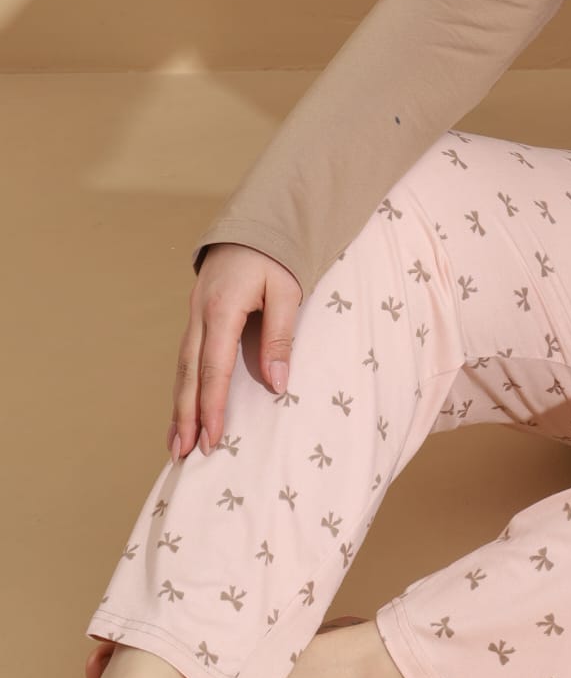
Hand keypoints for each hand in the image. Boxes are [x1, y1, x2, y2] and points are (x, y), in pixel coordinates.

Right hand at [169, 243, 302, 459]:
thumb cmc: (275, 256)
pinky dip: (184, 386)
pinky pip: (186, 357)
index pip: (214, 367)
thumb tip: (276, 386)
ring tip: (176, 443)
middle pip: (189, 373)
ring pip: (182, 368)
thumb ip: (280, 337)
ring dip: (179, 406)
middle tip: (182, 454)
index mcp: (222, 309)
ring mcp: (194, 315)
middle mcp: (200, 315)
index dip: (212, 405)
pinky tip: (183, 409)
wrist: (254, 223)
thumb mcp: (287, 290)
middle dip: (185, 416)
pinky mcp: (197, 316)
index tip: (212, 438)